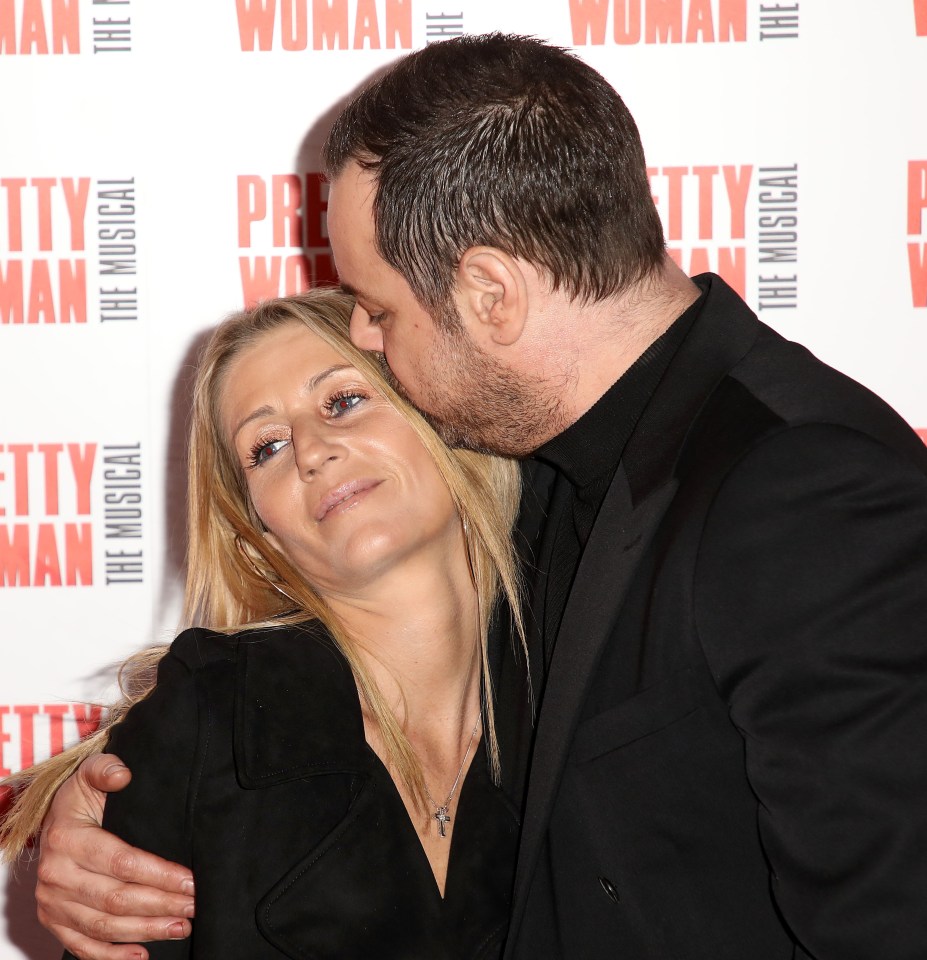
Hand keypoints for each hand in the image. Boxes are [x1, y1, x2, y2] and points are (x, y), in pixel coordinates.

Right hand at [35, 753, 194, 959]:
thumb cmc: (81, 796)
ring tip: (180, 927)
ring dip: (145, 931)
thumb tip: (123, 775)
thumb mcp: (91, 772)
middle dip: (160, 906)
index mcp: (67, 839)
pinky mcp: (53, 920)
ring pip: (103, 926)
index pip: (122, 862)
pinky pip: (81, 945)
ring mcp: (52, 902)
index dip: (159, 875)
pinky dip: (111, 956)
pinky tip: (142, 954)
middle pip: (116, 899)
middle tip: (194, 907)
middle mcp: (55, 874)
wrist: (52, 819)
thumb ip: (106, 768)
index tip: (191, 881)